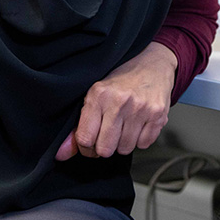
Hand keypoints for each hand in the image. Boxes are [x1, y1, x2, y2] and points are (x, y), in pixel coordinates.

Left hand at [55, 42, 176, 160]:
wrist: (152, 64)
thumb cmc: (121, 80)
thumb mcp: (95, 96)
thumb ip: (78, 127)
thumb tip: (61, 155)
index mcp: (99, 95)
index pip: (85, 138)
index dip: (85, 147)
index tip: (90, 142)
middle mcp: (120, 102)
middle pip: (105, 149)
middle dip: (104, 147)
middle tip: (107, 134)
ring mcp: (141, 109)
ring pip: (125, 149)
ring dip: (123, 143)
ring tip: (124, 125)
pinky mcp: (158, 115)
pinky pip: (143, 144)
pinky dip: (140, 139)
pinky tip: (138, 124)